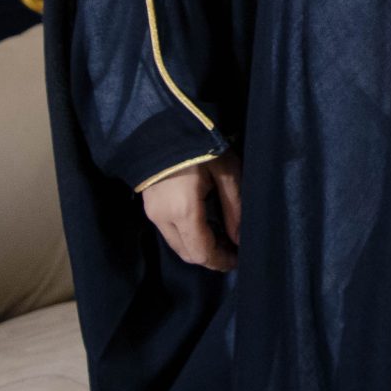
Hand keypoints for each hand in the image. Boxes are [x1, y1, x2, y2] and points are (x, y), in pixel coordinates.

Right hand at [141, 150, 241, 270]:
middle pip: (188, 254)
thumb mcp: (227, 172)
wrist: (162, 130)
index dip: (221, 261)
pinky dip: (189, 236)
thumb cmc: (200, 147)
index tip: (239, 260)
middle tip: (234, 250)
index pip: (202, 252)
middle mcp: (163, 219)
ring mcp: (153, 215)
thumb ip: (235, 208)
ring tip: (224, 237)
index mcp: (183, 211)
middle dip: (211, 257)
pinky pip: (170, 233)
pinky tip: (207, 226)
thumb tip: (240, 239)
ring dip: (199, 247)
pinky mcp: (150, 208)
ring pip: (177, 245)